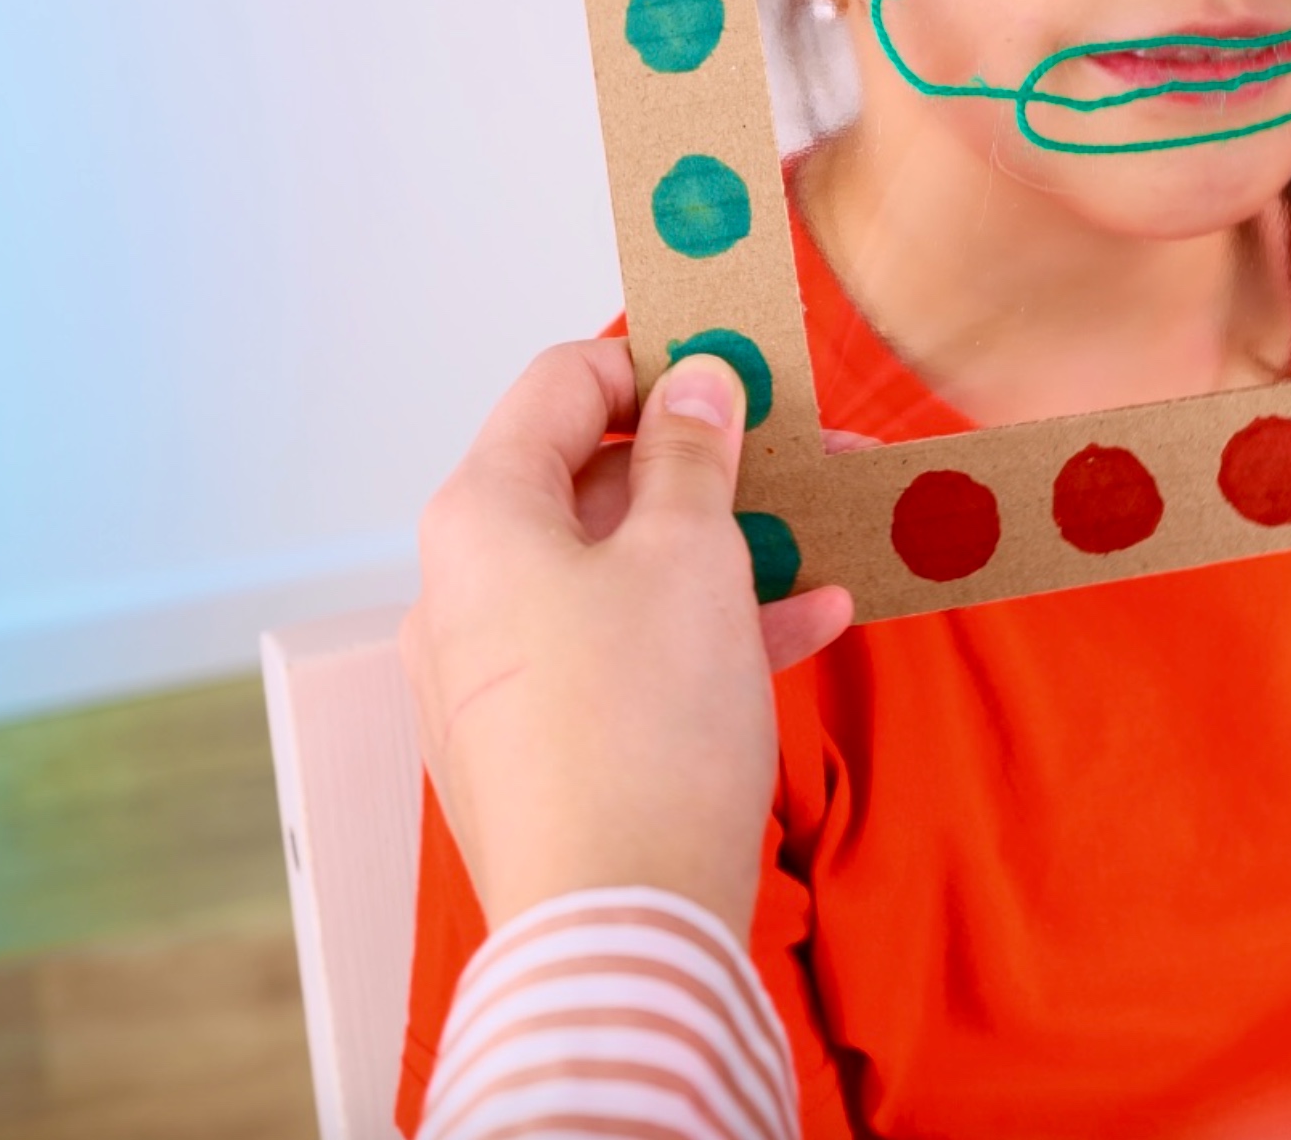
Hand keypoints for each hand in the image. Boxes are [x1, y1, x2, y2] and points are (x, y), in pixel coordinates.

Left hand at [401, 341, 854, 932]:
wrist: (617, 929)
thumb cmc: (642, 727)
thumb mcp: (691, 555)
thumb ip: (693, 455)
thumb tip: (695, 385)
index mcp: (481, 519)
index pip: (561, 384)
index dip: (656, 361)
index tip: (741, 369)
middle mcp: (464, 591)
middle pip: (593, 482)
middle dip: (709, 466)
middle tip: (804, 454)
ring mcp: (494, 678)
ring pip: (618, 574)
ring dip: (724, 548)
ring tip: (826, 540)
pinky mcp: (535, 749)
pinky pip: (619, 654)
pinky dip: (701, 629)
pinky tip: (809, 625)